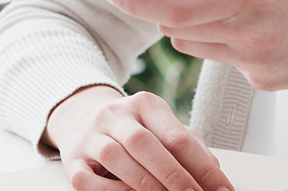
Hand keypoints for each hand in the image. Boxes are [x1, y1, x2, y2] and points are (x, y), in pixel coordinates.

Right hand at [44, 85, 231, 190]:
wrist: (81, 117)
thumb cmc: (133, 130)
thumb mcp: (162, 129)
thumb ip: (189, 147)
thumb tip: (215, 173)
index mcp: (145, 105)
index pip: (178, 136)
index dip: (203, 168)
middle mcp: (115, 115)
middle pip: (144, 143)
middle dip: (174, 177)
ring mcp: (91, 135)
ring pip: (114, 157)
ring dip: (144, 184)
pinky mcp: (72, 158)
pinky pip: (87, 178)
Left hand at [105, 0, 287, 111]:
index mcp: (249, 2)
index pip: (174, 11)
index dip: (136, 3)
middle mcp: (247, 40)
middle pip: (176, 33)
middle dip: (159, 10)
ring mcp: (255, 67)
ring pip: (198, 48)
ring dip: (190, 25)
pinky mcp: (265, 83)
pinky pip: (227, 60)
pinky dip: (224, 40)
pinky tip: (255, 25)